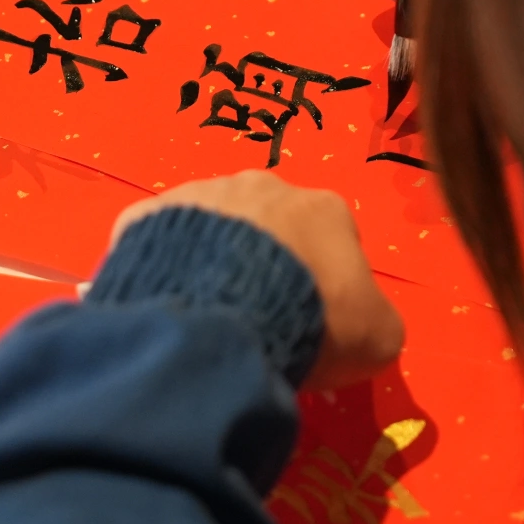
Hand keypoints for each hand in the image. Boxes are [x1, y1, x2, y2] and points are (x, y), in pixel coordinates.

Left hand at [111, 172, 404, 388]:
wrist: (224, 318)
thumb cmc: (314, 321)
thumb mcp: (377, 337)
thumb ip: (374, 319)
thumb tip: (362, 322)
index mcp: (324, 207)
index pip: (332, 240)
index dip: (325, 284)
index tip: (313, 322)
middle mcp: (263, 186)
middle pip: (269, 228)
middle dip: (265, 267)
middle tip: (257, 320)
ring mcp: (200, 194)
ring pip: (211, 231)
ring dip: (212, 265)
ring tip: (209, 317)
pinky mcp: (147, 217)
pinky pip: (157, 244)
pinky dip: (164, 270)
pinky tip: (168, 306)